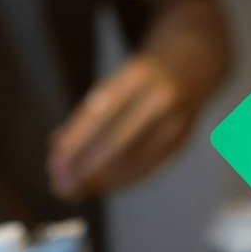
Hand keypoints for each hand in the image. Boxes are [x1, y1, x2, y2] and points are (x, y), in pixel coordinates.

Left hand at [49, 55, 195, 198]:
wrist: (196, 61)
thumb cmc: (145, 75)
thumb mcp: (116, 80)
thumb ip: (88, 111)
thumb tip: (55, 147)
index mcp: (137, 76)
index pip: (101, 114)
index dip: (76, 143)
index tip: (54, 163)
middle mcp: (160, 98)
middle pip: (118, 142)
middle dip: (87, 169)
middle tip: (61, 186)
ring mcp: (177, 121)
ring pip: (134, 160)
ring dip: (101, 180)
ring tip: (75, 190)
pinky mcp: (182, 140)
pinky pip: (148, 167)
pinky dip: (122, 181)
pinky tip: (102, 186)